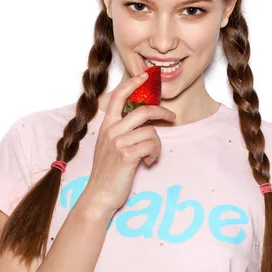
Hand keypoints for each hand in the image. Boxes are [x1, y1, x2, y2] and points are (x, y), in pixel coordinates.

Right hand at [83, 72, 175, 215]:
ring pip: (151, 132)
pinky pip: (152, 146)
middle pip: (143, 111)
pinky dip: (155, 155)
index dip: (133, 83)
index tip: (145, 76)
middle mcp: (111, 131)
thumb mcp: (108, 145)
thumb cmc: (107, 171)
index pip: (118, 96)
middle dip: (161, 113)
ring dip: (157, 145)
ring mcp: (118, 142)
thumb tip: (141, 122)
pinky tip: (148, 163)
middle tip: (172, 118)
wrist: (99, 194)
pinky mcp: (127, 155)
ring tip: (151, 156)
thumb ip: (119, 131)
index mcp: (107, 125)